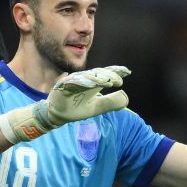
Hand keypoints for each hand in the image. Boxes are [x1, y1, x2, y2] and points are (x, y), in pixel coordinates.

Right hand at [3, 65, 131, 141]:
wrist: (58, 114)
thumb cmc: (77, 108)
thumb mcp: (97, 108)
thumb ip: (110, 103)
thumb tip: (125, 97)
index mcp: (93, 83)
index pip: (106, 75)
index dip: (116, 72)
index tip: (127, 71)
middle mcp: (84, 80)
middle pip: (97, 74)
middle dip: (108, 75)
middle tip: (118, 80)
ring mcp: (73, 81)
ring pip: (86, 77)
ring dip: (96, 78)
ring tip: (106, 81)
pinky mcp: (63, 86)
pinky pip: (71, 82)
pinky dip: (79, 82)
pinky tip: (87, 83)